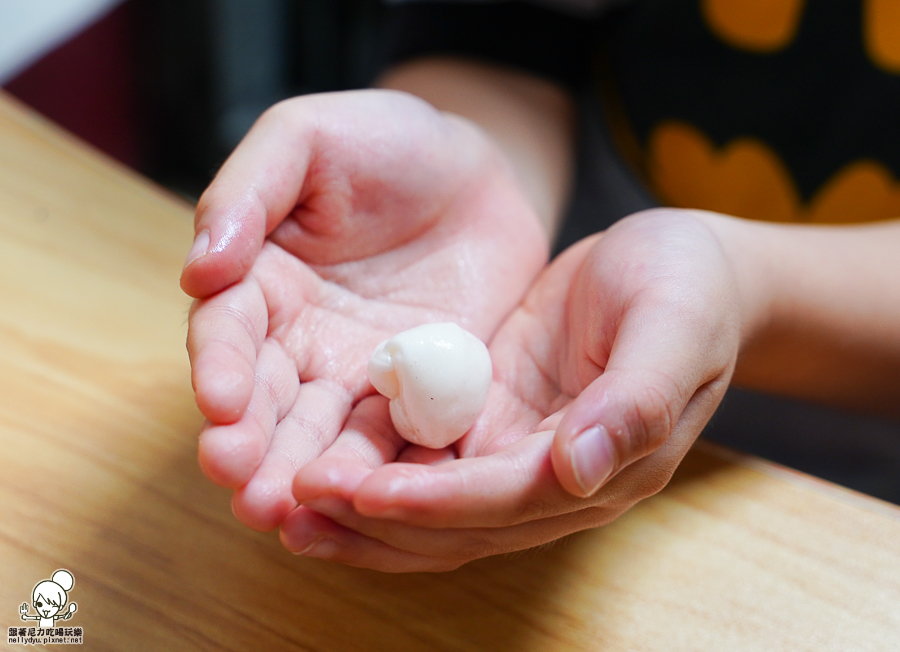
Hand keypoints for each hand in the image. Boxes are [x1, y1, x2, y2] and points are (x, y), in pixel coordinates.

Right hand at [183, 90, 547, 530]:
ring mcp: (362, 376)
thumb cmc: (388, 142)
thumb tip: (198, 269)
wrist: (482, 172)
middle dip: (253, 446)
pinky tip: (373, 504)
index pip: (229, 332)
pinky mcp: (422, 395)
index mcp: (261, 283)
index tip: (222, 401)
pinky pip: (403, 438)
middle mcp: (301, 342)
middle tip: (245, 486)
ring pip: (327, 436)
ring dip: (306, 477)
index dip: (222, 366)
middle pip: (269, 403)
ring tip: (287, 515)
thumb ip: (248, 191)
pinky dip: (385, 472)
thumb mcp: (309, 137)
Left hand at [284, 209, 757, 570]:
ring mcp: (517, 449)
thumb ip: (637, 398)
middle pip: (457, 523)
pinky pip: (422, 455)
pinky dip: (371, 466)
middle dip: (376, 520)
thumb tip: (576, 469)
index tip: (365, 492)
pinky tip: (315, 458)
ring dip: (360, 511)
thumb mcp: (675, 326)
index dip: (438, 502)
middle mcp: (555, 475)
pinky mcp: (488, 417)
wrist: (680, 267)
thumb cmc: (689, 286)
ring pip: (431, 503)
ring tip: (283, 504)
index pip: (510, 501)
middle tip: (293, 502)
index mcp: (606, 463)